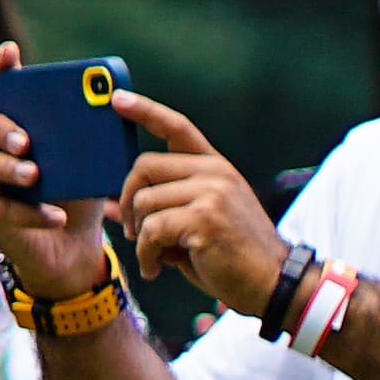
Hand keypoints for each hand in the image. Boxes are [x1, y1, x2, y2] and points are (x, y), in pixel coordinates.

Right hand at [0, 41, 123, 301]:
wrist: (75, 246)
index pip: (2, 88)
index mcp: (20, 124)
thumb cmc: (81, 189)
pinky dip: (32, 212)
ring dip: (5, 168)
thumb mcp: (91, 157)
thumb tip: (117, 102)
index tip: (10, 53)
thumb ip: (93, 132)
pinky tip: (56, 215)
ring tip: (33, 175)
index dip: (0, 69)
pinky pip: (5, 209)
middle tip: (25, 140)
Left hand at [101, 85, 281, 313]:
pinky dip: (146, 254)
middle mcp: (214, 172)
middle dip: (127, 200)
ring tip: (155, 255)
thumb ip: (159, 207)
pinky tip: (158, 268)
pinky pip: (151, 229)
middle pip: (143, 167)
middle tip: (133, 230)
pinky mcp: (205, 217)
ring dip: (139, 235)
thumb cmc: (228, 255)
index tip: (116, 98)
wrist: (270, 281)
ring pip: (144, 201)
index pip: (177, 128)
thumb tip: (109, 206)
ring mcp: (212, 192)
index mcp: (213, 168)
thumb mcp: (193, 223)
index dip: (145, 111)